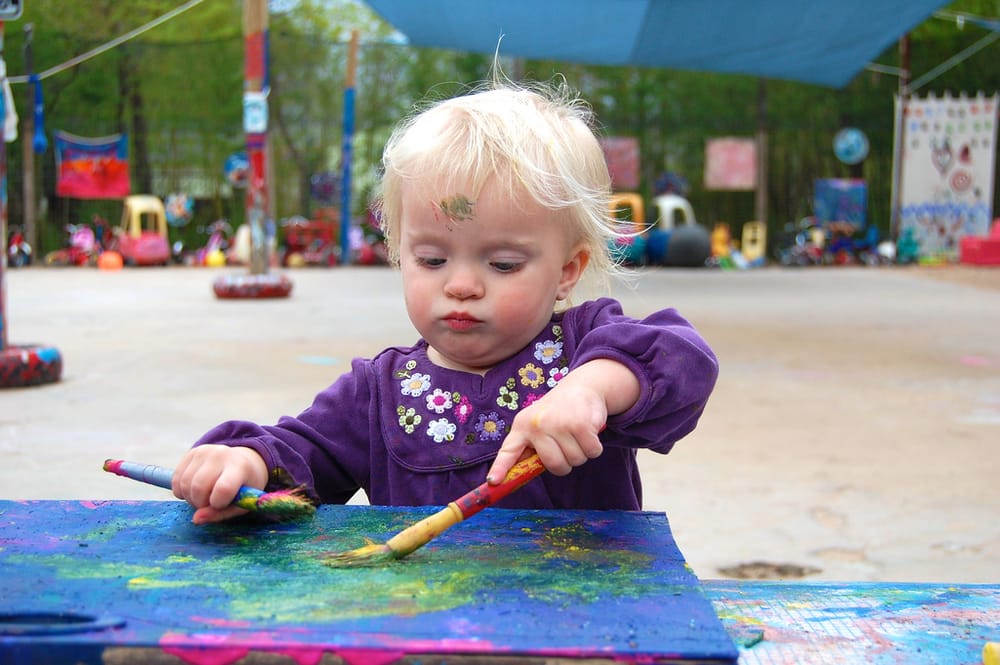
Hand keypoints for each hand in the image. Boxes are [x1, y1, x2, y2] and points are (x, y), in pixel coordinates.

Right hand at [172, 444, 267, 523]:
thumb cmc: (243, 488)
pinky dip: (181, 491)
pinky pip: (177, 479)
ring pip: (185, 484)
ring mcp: (205, 451)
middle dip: (200, 503)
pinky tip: (194, 490)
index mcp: (240, 467)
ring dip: (190, 498)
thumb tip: (196, 519)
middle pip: (199, 487)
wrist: (243, 463)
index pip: (223, 488)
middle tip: (209, 504)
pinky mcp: (192, 453)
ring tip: (203, 497)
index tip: (221, 504)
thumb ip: (220, 515)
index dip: (218, 503)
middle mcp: (222, 454)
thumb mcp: (240, 505)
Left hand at [486, 359, 638, 482]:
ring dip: (582, 454)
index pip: (508, 451)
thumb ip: (531, 447)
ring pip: (575, 460)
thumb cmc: (558, 412)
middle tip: (567, 446)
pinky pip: (592, 452)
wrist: (582, 386)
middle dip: (566, 463)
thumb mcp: (537, 424)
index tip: (493, 482)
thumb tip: (521, 474)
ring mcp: (558, 423)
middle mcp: (537, 424)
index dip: (500, 468)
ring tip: (577, 435)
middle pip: (555, 465)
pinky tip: (588, 431)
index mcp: (522, 426)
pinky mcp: (580, 424)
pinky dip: (594, 447)